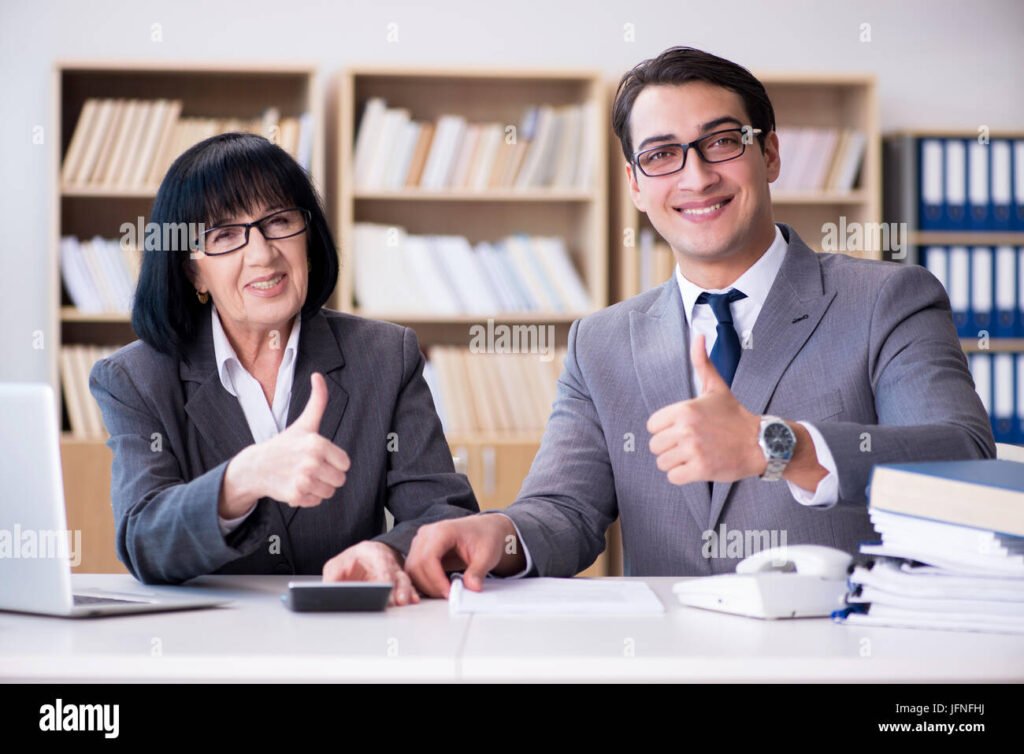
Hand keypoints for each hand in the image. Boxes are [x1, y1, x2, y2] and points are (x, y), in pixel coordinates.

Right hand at [221, 372, 349, 514]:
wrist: (256, 466)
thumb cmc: (284, 444)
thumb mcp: (304, 423)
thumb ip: (318, 400)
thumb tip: (318, 375)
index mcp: (317, 443)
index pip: (346, 463)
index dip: (334, 462)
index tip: (320, 457)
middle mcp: (312, 462)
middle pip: (340, 479)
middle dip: (328, 476)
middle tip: (310, 468)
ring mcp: (303, 480)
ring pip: (330, 492)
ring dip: (319, 487)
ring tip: (303, 476)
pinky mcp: (296, 495)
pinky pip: (317, 501)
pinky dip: (308, 497)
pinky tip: (295, 485)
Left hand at [322, 541, 418, 606]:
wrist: (364, 556)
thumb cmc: (351, 561)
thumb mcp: (336, 566)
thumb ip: (332, 578)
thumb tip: (327, 592)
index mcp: (372, 553)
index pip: (381, 564)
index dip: (384, 576)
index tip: (384, 587)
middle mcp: (387, 561)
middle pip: (395, 574)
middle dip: (398, 587)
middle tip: (397, 601)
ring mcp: (395, 572)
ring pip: (404, 580)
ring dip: (406, 592)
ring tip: (405, 602)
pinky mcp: (399, 584)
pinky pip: (408, 588)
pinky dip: (412, 594)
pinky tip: (413, 600)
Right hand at [404, 515, 522, 598]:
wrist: (484, 530)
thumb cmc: (485, 537)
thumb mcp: (487, 555)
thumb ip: (478, 572)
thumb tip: (472, 588)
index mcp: (442, 530)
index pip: (428, 557)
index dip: (436, 579)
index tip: (449, 592)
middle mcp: (427, 534)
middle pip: (416, 565)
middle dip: (430, 585)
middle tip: (448, 595)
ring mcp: (421, 542)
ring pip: (412, 569)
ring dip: (425, 585)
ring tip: (445, 592)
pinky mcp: (420, 551)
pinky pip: (414, 570)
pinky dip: (423, 582)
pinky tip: (438, 588)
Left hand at [647, 333, 765, 484]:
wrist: (761, 442)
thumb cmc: (734, 416)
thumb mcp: (716, 388)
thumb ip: (702, 363)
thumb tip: (699, 336)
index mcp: (684, 409)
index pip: (652, 426)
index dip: (664, 430)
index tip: (681, 430)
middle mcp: (686, 429)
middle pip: (655, 446)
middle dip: (669, 448)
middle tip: (688, 445)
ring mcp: (693, 451)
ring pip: (663, 463)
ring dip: (675, 463)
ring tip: (693, 456)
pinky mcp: (700, 470)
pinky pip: (673, 477)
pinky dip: (682, 476)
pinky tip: (696, 468)